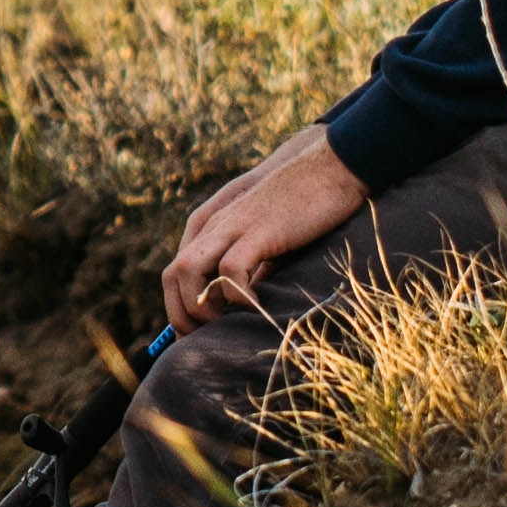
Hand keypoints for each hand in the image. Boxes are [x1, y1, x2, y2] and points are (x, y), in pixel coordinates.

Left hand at [162, 123, 370, 332]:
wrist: (333, 166)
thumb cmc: (307, 206)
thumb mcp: (270, 240)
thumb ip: (253, 266)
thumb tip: (245, 307)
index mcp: (215, 228)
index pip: (176, 273)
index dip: (179, 309)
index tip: (196, 337)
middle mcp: (216, 227)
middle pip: (172, 274)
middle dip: (181, 314)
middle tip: (205, 339)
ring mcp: (234, 226)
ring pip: (187, 270)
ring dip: (199, 307)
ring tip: (223, 325)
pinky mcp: (258, 229)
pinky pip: (230, 269)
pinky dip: (236, 295)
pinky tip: (255, 307)